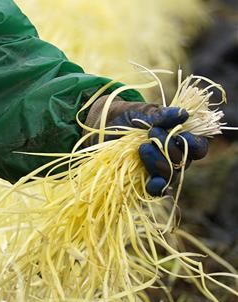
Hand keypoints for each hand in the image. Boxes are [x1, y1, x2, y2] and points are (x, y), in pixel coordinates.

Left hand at [86, 96, 208, 195]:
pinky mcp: (144, 181)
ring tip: (142, 147)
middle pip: (183, 161)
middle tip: (151, 131)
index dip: (194, 144)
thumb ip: (162, 114)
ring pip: (170, 175)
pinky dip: (157, 187)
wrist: (104, 124)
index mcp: (180, 140)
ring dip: (159, 162)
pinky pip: (157, 190)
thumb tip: (183, 114)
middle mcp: (175, 158)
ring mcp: (160, 171)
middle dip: (168, 146)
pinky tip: (152, 182)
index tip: (183, 136)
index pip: (198, 147)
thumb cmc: (129, 115)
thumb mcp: (145, 111)